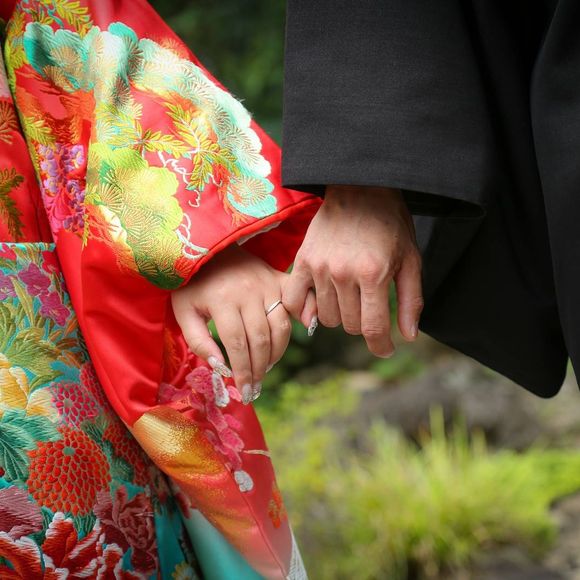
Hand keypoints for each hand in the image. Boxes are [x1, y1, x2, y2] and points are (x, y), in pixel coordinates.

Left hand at [171, 244, 303, 402]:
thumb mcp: (184, 311)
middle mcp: (248, 292)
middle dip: (259, 369)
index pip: (237, 344)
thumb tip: (220, 367)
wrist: (211, 248)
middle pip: (261, 339)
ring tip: (265, 368)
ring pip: (281, 326)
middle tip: (255, 388)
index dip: (242, 371)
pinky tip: (305, 330)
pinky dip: (306, 315)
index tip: (243, 391)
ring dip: (276, 353)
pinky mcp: (279, 278)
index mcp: (222, 300)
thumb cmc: (194, 284)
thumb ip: (198, 341)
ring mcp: (267, 284)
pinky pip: (298, 300)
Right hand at [283, 185, 422, 356]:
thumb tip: (407, 336)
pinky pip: (295, 301)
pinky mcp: (302, 261)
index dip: (381, 346)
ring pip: (326, 317)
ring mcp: (319, 267)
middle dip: (364, 323)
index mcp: (373, 274)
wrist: (360, 188)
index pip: (373, 328)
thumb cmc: (390, 224)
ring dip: (340, 315)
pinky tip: (318, 304)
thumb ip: (410, 300)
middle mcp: (343, 273)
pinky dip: (305, 310)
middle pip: (350, 325)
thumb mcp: (411, 259)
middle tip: (370, 305)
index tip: (385, 349)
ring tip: (348, 297)